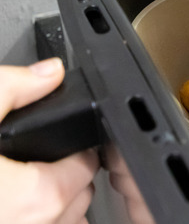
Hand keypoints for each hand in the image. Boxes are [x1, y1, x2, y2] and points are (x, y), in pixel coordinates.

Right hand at [0, 58, 98, 223]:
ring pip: (64, 221)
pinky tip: (16, 205)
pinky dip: (42, 220)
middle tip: (37, 163)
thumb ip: (12, 90)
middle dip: (64, 178)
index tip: (59, 145)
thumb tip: (50, 72)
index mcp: (35, 197)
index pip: (84, 169)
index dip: (75, 151)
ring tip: (24, 184)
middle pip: (78, 198)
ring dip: (52, 206)